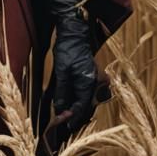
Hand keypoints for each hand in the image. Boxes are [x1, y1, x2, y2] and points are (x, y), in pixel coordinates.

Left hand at [51, 8, 97, 134]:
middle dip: (73, 113)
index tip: (60, 122)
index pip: (81, 106)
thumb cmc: (68, 50)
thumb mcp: (62, 72)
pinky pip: (85, 92)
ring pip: (85, 99)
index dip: (71, 115)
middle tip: (60, 120)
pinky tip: (68, 101)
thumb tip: (60, 108)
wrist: (74, 34)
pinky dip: (77, 98)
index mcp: (89, 82)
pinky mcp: (91, 76)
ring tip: (62, 113)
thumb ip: (62, 91)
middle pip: (85, 104)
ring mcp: (95, 79)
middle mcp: (96, 83)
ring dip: (74, 106)